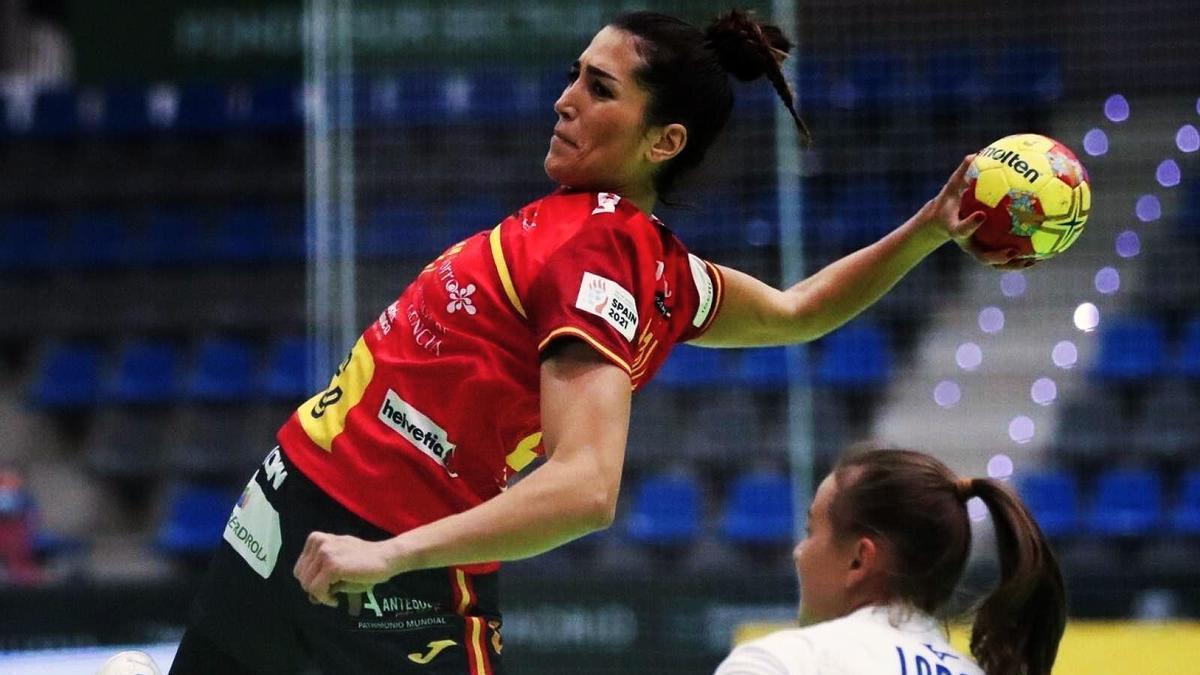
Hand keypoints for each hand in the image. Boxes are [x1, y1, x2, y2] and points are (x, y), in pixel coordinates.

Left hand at [293, 532, 401, 606]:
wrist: (387, 557)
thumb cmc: (365, 563)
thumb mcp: (338, 564)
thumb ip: (322, 575)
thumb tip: (311, 597)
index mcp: (317, 538)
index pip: (300, 568)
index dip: (311, 582)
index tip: (326, 587)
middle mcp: (319, 542)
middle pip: (301, 576)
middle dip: (314, 589)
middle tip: (330, 594)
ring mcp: (325, 552)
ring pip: (306, 584)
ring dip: (320, 595)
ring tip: (334, 596)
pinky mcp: (332, 565)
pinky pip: (316, 589)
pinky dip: (324, 598)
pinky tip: (335, 600)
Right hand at [918, 154, 1033, 269]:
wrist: (943, 220)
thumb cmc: (952, 199)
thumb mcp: (953, 185)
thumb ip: (964, 172)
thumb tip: (978, 153)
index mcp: (956, 229)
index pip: (961, 230)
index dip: (970, 224)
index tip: (981, 215)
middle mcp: (968, 244)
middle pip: (981, 256)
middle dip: (997, 257)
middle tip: (1012, 251)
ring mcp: (978, 251)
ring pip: (996, 263)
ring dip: (1013, 264)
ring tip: (1032, 260)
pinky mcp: (987, 252)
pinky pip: (1006, 257)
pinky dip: (1023, 256)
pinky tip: (1043, 250)